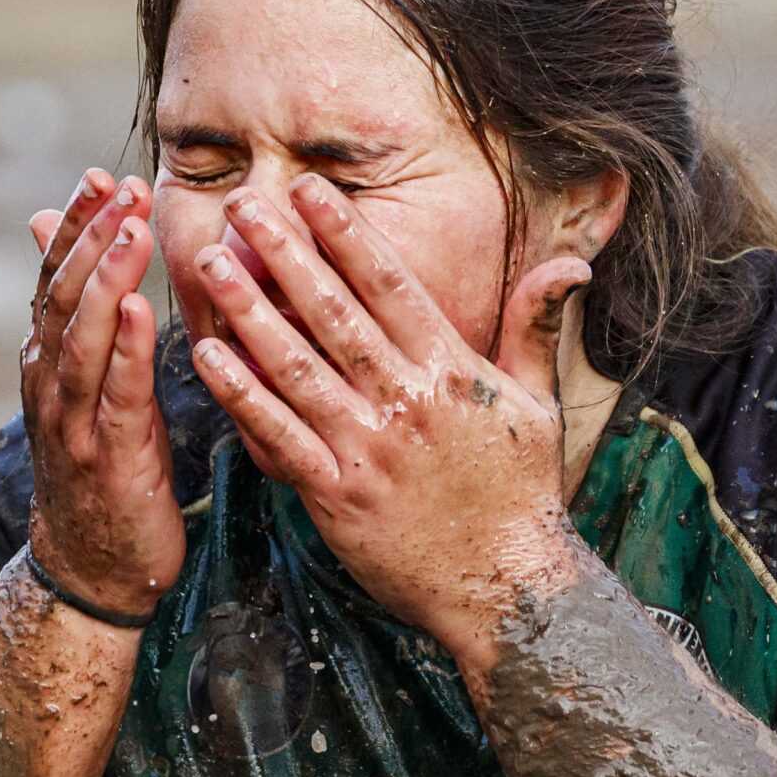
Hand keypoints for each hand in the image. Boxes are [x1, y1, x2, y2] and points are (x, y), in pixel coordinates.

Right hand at [21, 170, 184, 619]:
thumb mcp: (88, 386)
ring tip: (131, 230)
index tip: (100, 176)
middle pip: (65, 296)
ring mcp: (72, 423)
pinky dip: (128, 352)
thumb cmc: (102, 468)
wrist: (91, 569)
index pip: (57, 278)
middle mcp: (50, 384)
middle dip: (93, 237)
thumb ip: (80, 315)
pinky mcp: (108, 459)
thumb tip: (58, 237)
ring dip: (106, 281)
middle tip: (123, 187)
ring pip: (82, 339)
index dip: (75, 225)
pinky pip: (117, 397)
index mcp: (48, 362)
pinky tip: (142, 312)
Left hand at [186, 174, 596, 658]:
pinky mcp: (339, 497)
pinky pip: (279, 438)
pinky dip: (241, 396)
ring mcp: (369, 450)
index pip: (391, 285)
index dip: (346, 232)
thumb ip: (535, 327)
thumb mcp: (538, 404)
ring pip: (297, 367)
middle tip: (241, 205)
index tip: (308, 188)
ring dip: (248, 312)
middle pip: (335, 313)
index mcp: (452, 371)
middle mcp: (406, 402)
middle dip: (285, 253)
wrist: (508, 589)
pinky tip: (206, 357)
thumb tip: (571, 262)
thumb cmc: (521, 494)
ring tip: (210, 264)